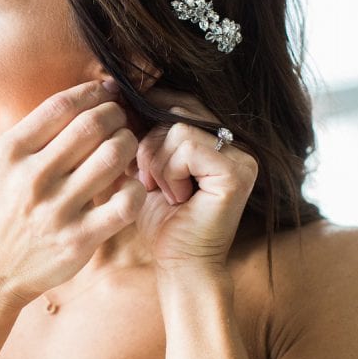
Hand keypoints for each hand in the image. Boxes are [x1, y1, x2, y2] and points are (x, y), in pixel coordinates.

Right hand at [0, 80, 145, 311]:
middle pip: (93, 125)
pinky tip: (128, 187)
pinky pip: (125, 203)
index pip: (62, 105)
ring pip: (113, 156)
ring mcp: (56, 211)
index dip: (93, 92)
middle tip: (120, 120)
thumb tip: (80, 99)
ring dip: (128, 145)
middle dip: (116, 115)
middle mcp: (31, 178)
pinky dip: (135, 188)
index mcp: (9, 153)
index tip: (106, 92)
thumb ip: (31, 135)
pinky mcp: (78, 240)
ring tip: (125, 148)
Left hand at [126, 87, 258, 271]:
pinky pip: (188, 146)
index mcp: (218, 141)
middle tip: (148, 179)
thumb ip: (142, 135)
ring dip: (157, 162)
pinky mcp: (238, 171)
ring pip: (178, 128)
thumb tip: (116, 92)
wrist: (181, 266)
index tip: (131, 138)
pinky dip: (170, 171)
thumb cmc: (163, 223)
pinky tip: (178, 197)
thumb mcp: (145, 169)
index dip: (150, 115)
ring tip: (166, 192)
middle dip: (150, 145)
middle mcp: (236, 144)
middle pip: (178, 110)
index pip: (180, 103)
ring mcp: (242, 156)